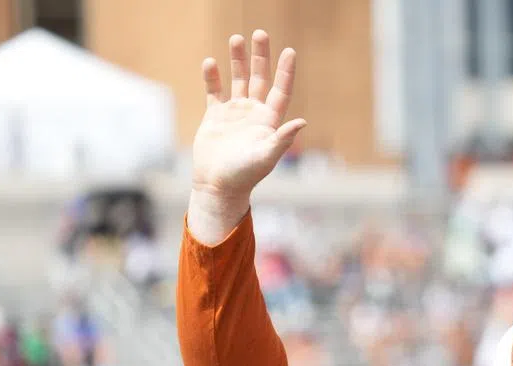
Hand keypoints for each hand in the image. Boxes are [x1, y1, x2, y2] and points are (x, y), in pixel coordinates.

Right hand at [188, 30, 305, 242]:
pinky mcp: (215, 116)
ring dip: (237, 60)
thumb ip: (283, 138)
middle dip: (261, 56)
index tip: (289, 51)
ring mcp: (235, 113)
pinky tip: (210, 62)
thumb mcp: (266, 156)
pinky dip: (212, 77)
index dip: (286, 72)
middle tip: (260, 33)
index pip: (281, 90)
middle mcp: (254, 113)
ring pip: (238, 80)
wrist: (218, 185)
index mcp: (269, 121)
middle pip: (260, 78)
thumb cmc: (245, 175)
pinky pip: (214, 91)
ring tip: (236, 38)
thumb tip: (302, 121)